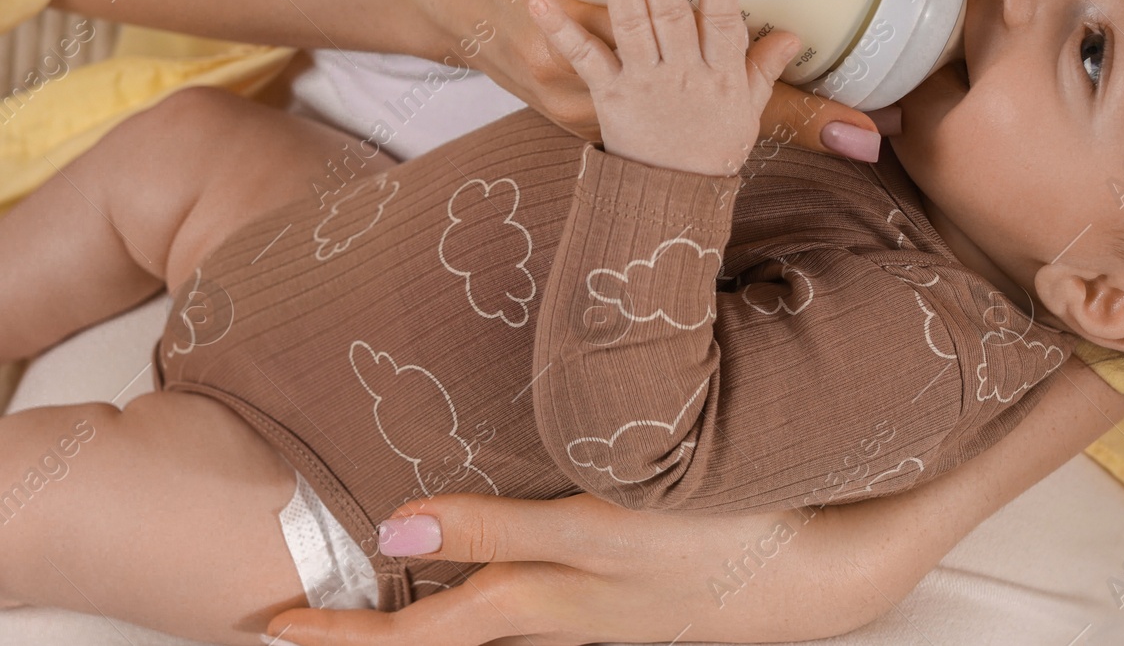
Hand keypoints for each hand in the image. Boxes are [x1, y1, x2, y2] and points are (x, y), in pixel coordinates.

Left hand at [264, 493, 868, 645]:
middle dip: (369, 636)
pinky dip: (483, 604)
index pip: (421, 634)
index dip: (345, 635)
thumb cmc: (709, 541)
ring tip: (376, 600)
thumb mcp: (600, 529)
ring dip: (422, 621)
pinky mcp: (623, 600)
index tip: (272, 629)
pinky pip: (530, 612)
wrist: (818, 571)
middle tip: (296, 626)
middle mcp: (556, 621)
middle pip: (441, 642)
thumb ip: (498, 524)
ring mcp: (592, 617)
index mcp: (543, 602)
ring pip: (484, 629)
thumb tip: (391, 522)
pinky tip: (485, 574)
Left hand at [527, 0, 798, 176]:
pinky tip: (540, 3)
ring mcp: (644, 85)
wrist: (675, 198)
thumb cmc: (714, 148)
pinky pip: (585, 60)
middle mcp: (684, 77)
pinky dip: (562, 32)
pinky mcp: (609, 97)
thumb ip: (765, 68)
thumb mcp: (750, 110)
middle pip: (672, 18)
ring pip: (633, 30)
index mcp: (722, 76)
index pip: (724, 24)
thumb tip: (793, 35)